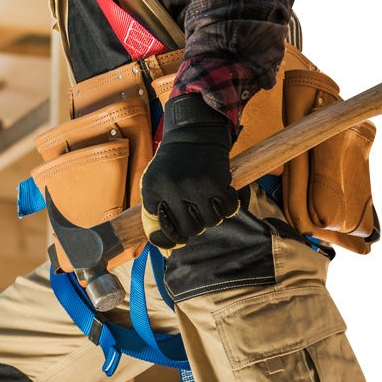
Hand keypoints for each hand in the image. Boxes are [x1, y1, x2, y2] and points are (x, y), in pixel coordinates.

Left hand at [139, 94, 238, 248]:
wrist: (193, 133)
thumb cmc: (174, 163)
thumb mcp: (156, 182)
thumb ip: (158, 211)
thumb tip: (167, 248)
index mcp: (152, 189)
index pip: (162, 228)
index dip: (171, 235)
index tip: (178, 235)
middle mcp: (171, 188)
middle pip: (189, 230)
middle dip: (195, 226)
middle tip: (196, 213)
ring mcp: (194, 186)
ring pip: (211, 222)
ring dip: (212, 216)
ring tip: (208, 200)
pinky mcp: (216, 182)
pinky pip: (228, 210)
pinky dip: (229, 206)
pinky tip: (222, 194)